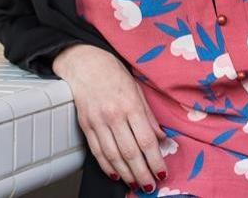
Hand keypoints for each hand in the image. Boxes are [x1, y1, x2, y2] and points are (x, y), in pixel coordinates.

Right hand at [53, 44, 167, 191]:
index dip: (155, 160)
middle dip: (142, 173)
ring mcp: (97, 122)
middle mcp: (113, 115)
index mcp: (130, 105)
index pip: (146, 140)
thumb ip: (149, 116)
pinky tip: (116, 174)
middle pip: (130, 152)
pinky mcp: (85, 125)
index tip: (162, 172)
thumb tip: (161, 138)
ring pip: (113, 156)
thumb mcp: (137, 89)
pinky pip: (96, 151)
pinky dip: (106, 166)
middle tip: (150, 185)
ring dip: (126, 174)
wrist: (84, 62)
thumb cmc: (113, 72)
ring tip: (136, 183)